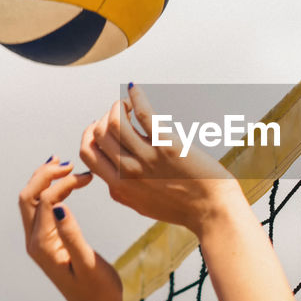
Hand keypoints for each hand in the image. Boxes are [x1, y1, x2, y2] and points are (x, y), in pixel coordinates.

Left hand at [19, 158, 123, 300]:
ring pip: (31, 202)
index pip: (43, 201)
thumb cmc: (98, 291)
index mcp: (43, 245)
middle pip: (27, 197)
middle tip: (69, 164)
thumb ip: (72, 235)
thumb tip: (59, 205)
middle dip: (45, 176)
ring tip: (64, 166)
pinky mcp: (47, 242)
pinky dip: (49, 192)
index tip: (87, 177)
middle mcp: (34, 242)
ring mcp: (39, 242)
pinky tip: (64, 184)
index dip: (62, 184)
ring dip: (44, 181)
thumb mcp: (88, 264)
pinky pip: (40, 210)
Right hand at [79, 84, 242, 235]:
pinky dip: (135, 97)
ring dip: (116, 106)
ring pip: (114, 123)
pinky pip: (143, 114)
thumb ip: (124, 192)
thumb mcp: (143, 205)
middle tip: (116, 113)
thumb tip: (112, 180)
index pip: (88, 154)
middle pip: (99, 135)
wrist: (213, 211)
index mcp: (119, 187)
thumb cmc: (184, 207)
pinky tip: (134, 89)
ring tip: (126, 104)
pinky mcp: (166, 146)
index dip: (90, 135)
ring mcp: (147, 159)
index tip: (99, 126)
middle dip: (103, 118)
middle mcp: (129, 173)